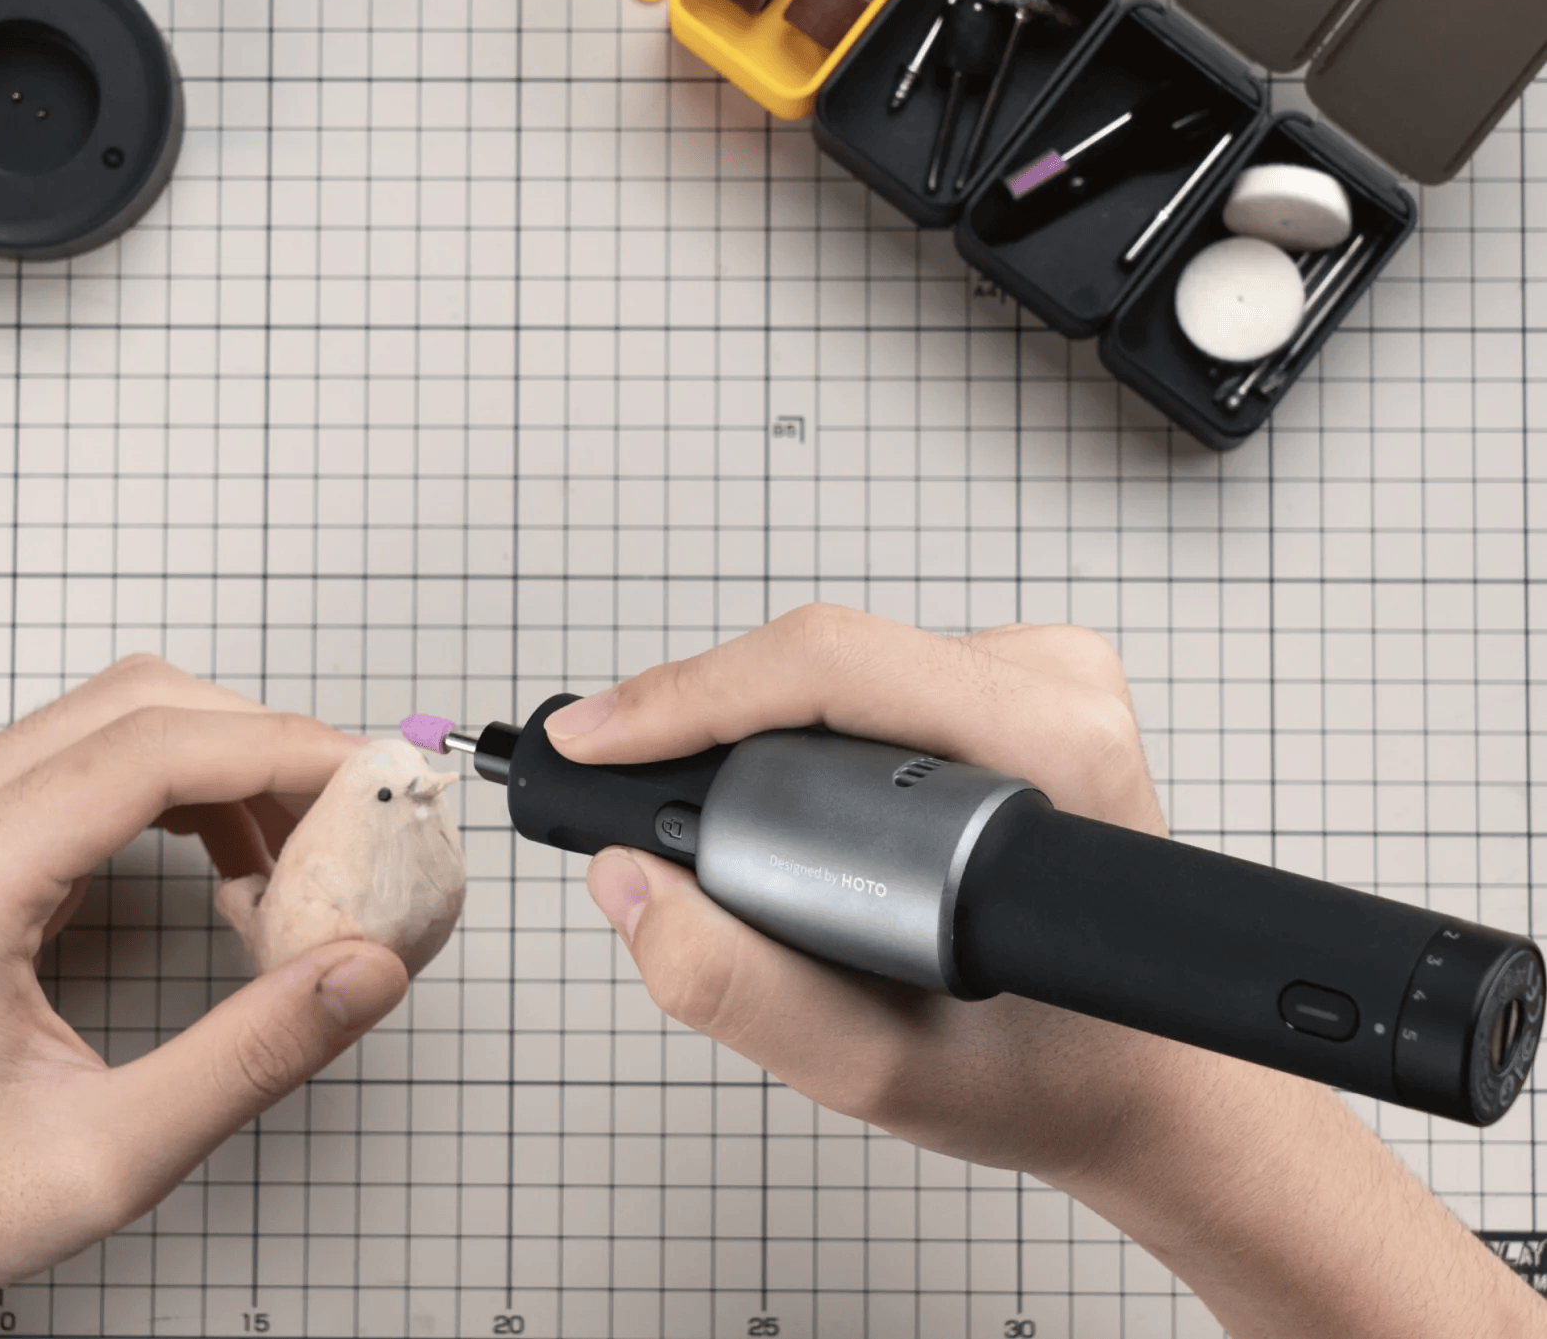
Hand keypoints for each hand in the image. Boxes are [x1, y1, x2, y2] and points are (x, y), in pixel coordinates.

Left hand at [0, 655, 409, 1338]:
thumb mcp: (109, 1157)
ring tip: (302, 853)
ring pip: (117, 719)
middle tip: (354, 814)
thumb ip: (254, 1055)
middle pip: (137, 705)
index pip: (147, 749)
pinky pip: (89, 763)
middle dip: (265, 743)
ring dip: (227, 762)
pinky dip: (182, 790)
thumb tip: (366, 969)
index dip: (278, 748)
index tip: (370, 780)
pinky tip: (232, 863)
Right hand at [550, 606, 1543, 1338]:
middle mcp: (1060, 689)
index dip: (690, 697)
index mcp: (1054, 755)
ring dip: (754, 743)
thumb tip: (630, 879)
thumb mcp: (877, 1066)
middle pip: (819, 660)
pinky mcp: (1021, 682)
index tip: (592, 742)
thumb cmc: (1045, 1069)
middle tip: (643, 821)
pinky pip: (865, 683)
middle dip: (706, 734)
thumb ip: (736, 986)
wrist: (1151, 1083)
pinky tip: (811, 821)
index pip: (829, 669)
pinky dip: (802, 742)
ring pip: (834, 666)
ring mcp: (1047, 674)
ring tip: (751, 853)